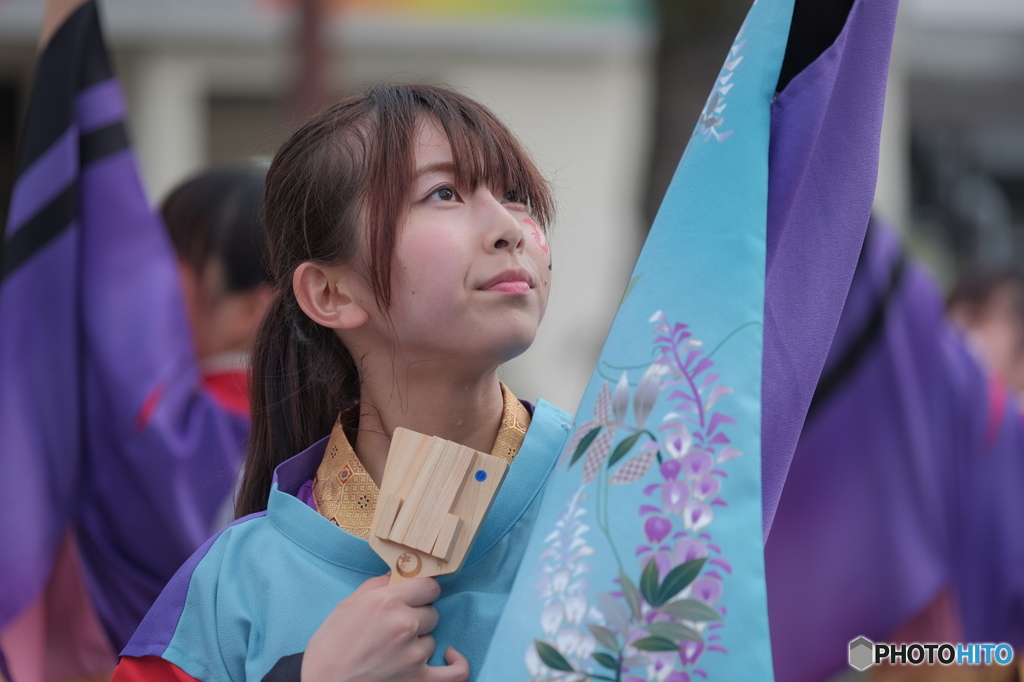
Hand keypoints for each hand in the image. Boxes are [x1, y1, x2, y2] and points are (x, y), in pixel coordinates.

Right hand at [301, 574, 469, 681]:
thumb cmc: (329, 648)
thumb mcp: (347, 606)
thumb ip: (377, 587)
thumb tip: (397, 577)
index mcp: (387, 602)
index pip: (428, 586)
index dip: (421, 592)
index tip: (415, 597)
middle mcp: (405, 624)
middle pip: (431, 612)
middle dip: (416, 617)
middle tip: (394, 629)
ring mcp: (414, 654)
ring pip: (432, 639)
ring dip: (418, 643)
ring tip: (394, 651)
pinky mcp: (419, 680)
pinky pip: (456, 673)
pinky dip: (457, 664)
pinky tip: (450, 656)